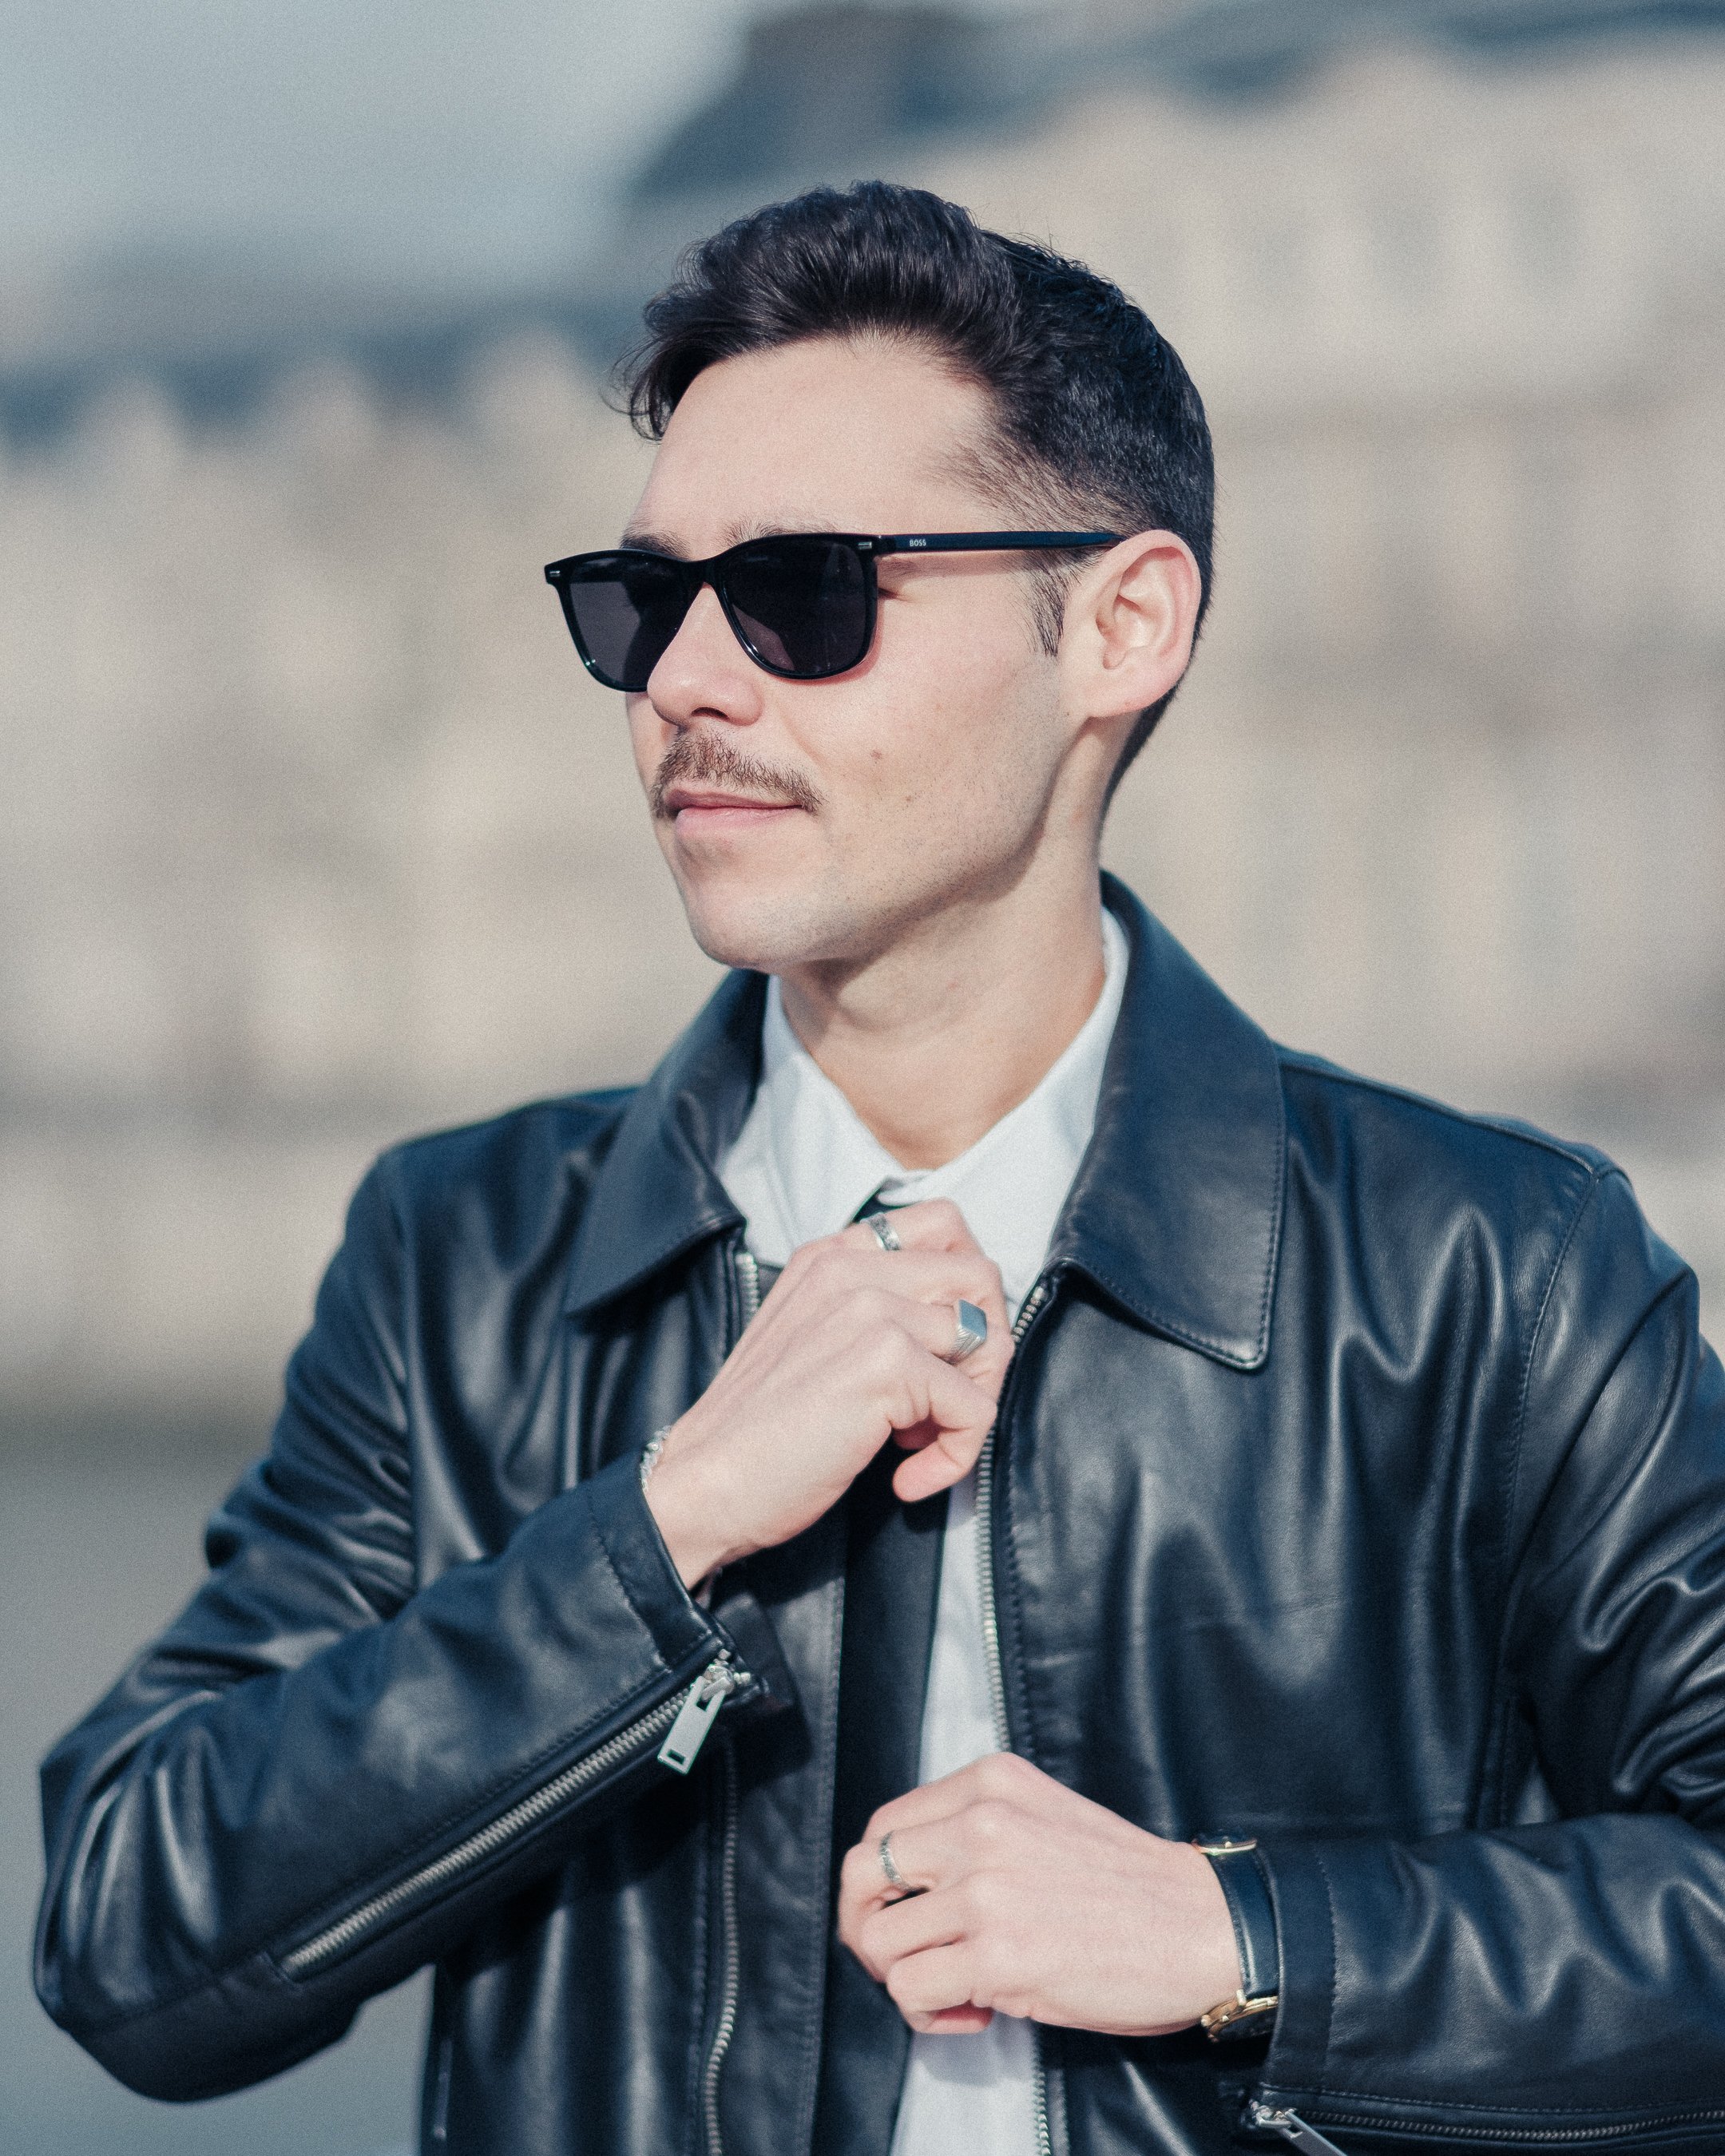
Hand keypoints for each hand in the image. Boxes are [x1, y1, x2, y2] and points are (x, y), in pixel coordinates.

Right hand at [646, 1199, 1011, 1586]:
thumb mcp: (811, 1339)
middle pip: (980, 1275)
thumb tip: (963, 1333)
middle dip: (986, 1348)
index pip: (943, 1224)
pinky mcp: (885, 1364)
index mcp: (831, 1256)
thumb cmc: (759, 1432)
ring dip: (974, 1402)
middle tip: (945, 1403)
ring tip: (921, 1441)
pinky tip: (908, 1479)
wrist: (702, 1485)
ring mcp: (869, 1310)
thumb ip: (870, 1313)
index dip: (967, 1288)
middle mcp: (850, 1269)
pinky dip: (957, 1455)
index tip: (945, 1348)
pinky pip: (975, 1408)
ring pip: (988, 1339)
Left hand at [837, 1753, 1240, 2036]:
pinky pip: (912, 1991)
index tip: (904, 1914)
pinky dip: (929, 2015)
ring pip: (878, 1942)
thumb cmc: (1129, 1884)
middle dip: (866, 1928)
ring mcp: (985, 1889)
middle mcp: (979, 1824)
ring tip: (955, 1991)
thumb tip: (908, 1885)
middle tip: (902, 1960)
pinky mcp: (997, 1953)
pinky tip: (975, 2012)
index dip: (880, 1883)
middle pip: (861, 1876)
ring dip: (905, 1980)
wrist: (1203, 1925)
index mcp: (990, 1783)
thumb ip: (976, 1830)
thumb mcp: (1042, 1817)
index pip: (884, 1827)